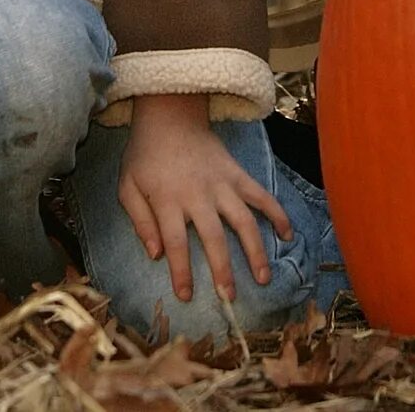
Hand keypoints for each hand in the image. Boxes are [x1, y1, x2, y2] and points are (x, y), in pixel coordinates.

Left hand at [116, 94, 291, 304]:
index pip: (175, 243)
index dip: (181, 271)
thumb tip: (155, 255)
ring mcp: (221, 184)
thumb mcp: (127, 186)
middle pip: (213, 237)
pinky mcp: (237, 174)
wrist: (170, 115)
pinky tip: (287, 234)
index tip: (187, 296)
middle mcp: (197, 194)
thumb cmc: (145, 155)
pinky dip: (277, 213)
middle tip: (230, 298)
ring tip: (263, 278)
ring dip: (255, 251)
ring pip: (244, 220)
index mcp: (167, 200)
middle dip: (223, 270)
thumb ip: (140, 221)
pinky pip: (261, 195)